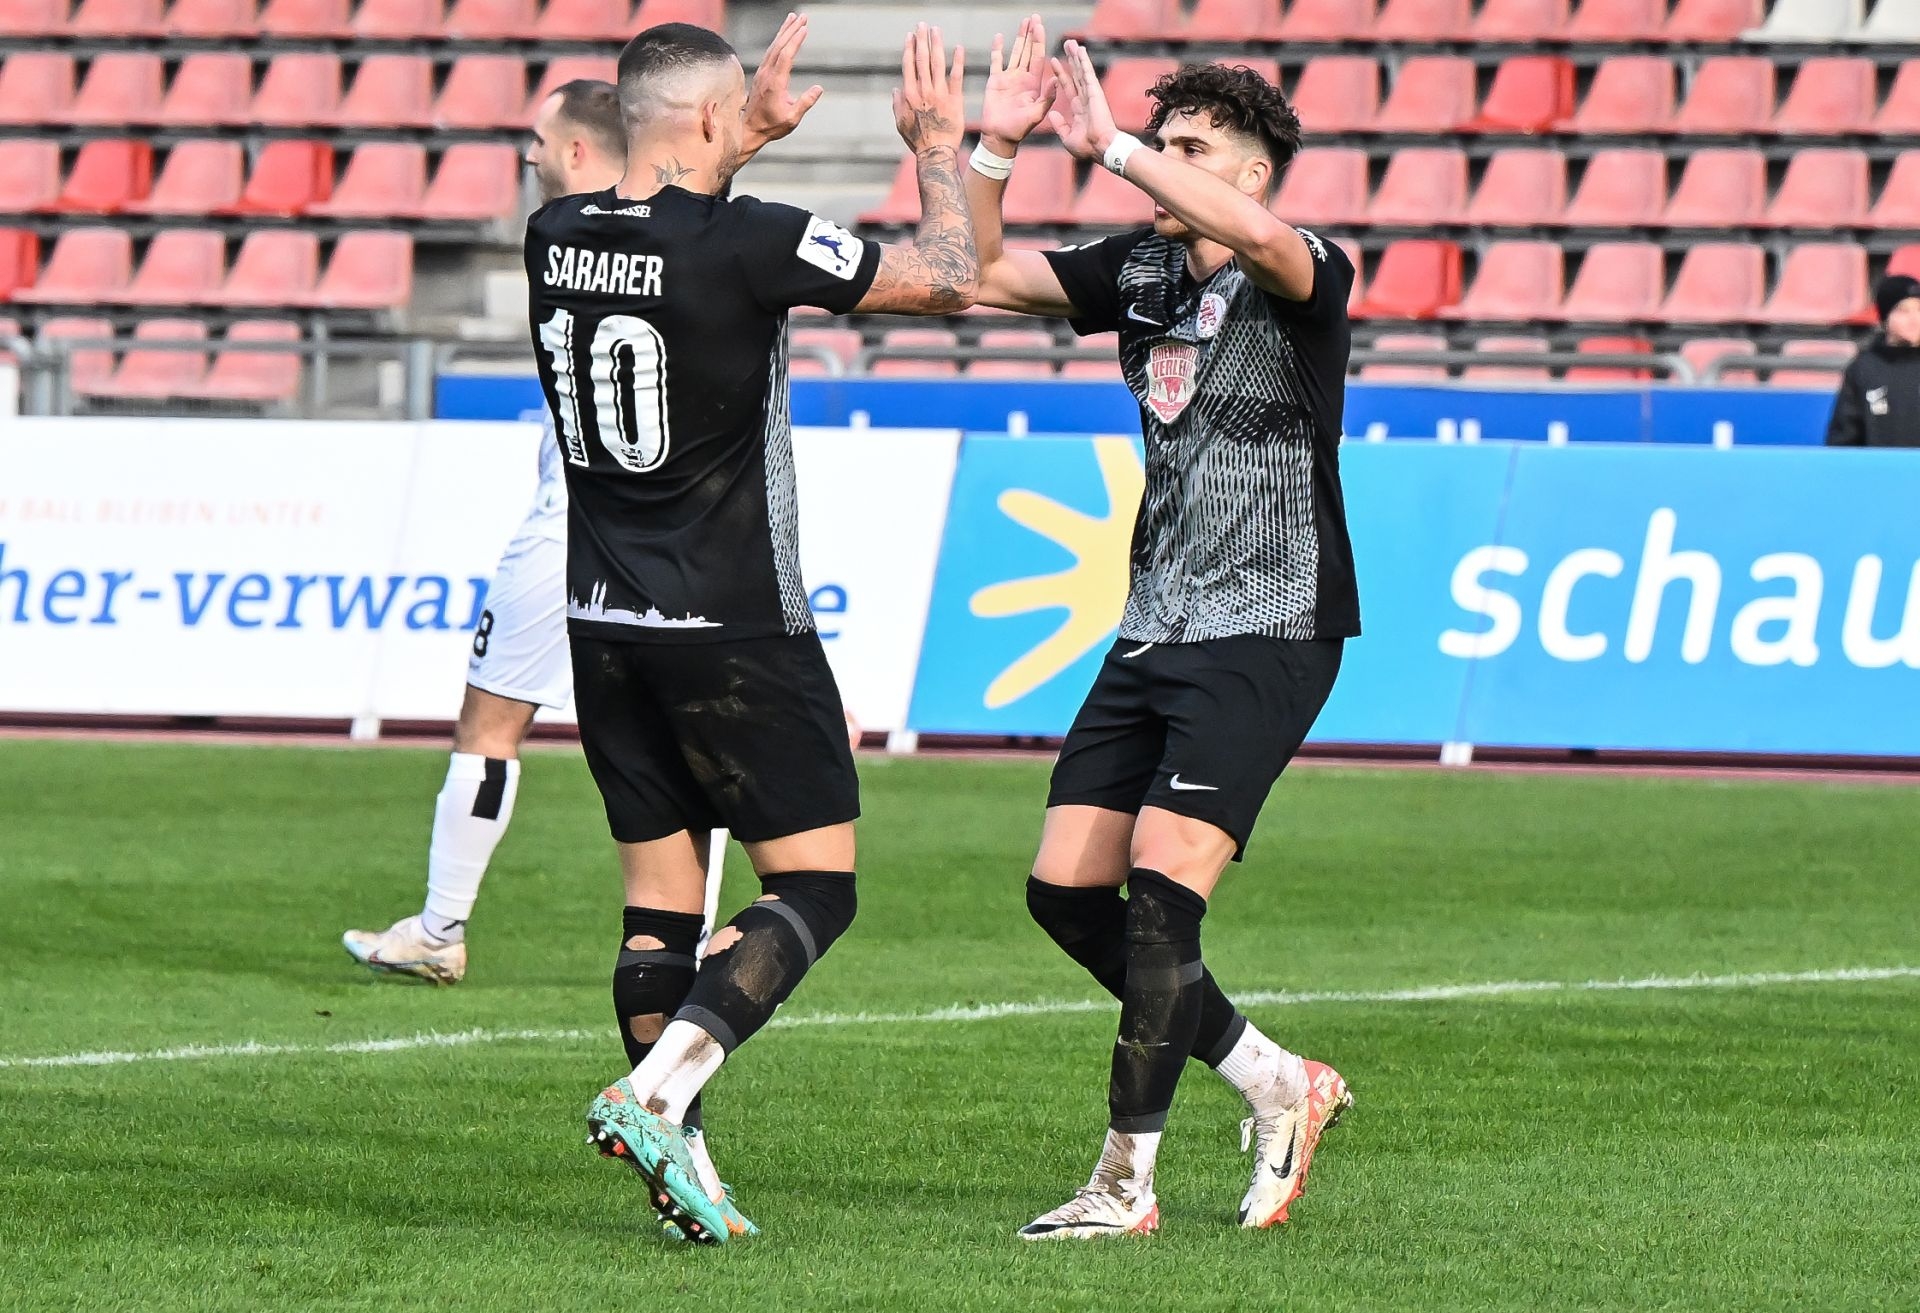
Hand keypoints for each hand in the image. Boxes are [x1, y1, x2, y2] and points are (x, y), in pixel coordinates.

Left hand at [744, 12, 824, 152]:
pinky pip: (770, 52)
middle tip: (803, 16)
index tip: (804, 28)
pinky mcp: (761, 73)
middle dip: (792, 29)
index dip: (795, 41)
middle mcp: (767, 74)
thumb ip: (805, 103)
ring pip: (774, 46)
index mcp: (775, 83)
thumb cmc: (772, 126)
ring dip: (784, 31)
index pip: (786, 56)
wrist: (749, 129)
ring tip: (793, 18)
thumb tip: (819, 88)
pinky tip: (783, 34)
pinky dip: (778, 40)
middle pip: (779, 46)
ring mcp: (762, 72)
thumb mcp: (792, 119)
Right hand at [893, 23, 965, 153]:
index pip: (909, 66)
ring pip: (937, 63)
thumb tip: (895, 89)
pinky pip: (956, 77)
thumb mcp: (901, 123)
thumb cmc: (917, 141)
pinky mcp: (955, 100)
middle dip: (922, 40)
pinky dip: (957, 61)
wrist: (936, 153)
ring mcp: (939, 94)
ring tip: (936, 30)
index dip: (909, 49)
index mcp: (909, 95)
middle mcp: (923, 91)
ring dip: (936, 44)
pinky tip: (958, 48)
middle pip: (922, 60)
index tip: (910, 36)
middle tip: (923, 25)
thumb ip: (897, 104)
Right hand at [980, 15, 1055, 152]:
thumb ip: (1046, 97)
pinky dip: (997, 49)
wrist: (999, 137)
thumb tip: (1055, 79)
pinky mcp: (995, 81)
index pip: (1038, 57)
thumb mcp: (1037, 114)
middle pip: (1028, 51)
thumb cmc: (1019, 130)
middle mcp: (1023, 78)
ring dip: (1019, 37)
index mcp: (1034, 84)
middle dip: (1031, 34)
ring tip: (1023, 21)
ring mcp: (1009, 78)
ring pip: (1015, 52)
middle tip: (1034, 17)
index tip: (1040, 26)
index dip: (1039, 41)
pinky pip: (996, 61)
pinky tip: (999, 37)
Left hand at [1046, 40, 1117, 162]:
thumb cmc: (1087, 147)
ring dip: (1076, 56)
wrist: (1100, 148)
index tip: (1054, 62)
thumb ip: (1060, 125)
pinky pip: (1087, 73)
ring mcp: (1091, 94)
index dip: (1061, 74)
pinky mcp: (1095, 92)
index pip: (1068, 87)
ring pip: (1081, 71)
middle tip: (1067, 44)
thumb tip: (1052, 113)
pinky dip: (1083, 61)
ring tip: (1071, 42)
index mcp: (1078, 109)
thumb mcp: (1067, 137)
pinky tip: (1080, 50)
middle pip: (1075, 74)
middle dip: (1071, 59)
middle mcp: (1085, 98)